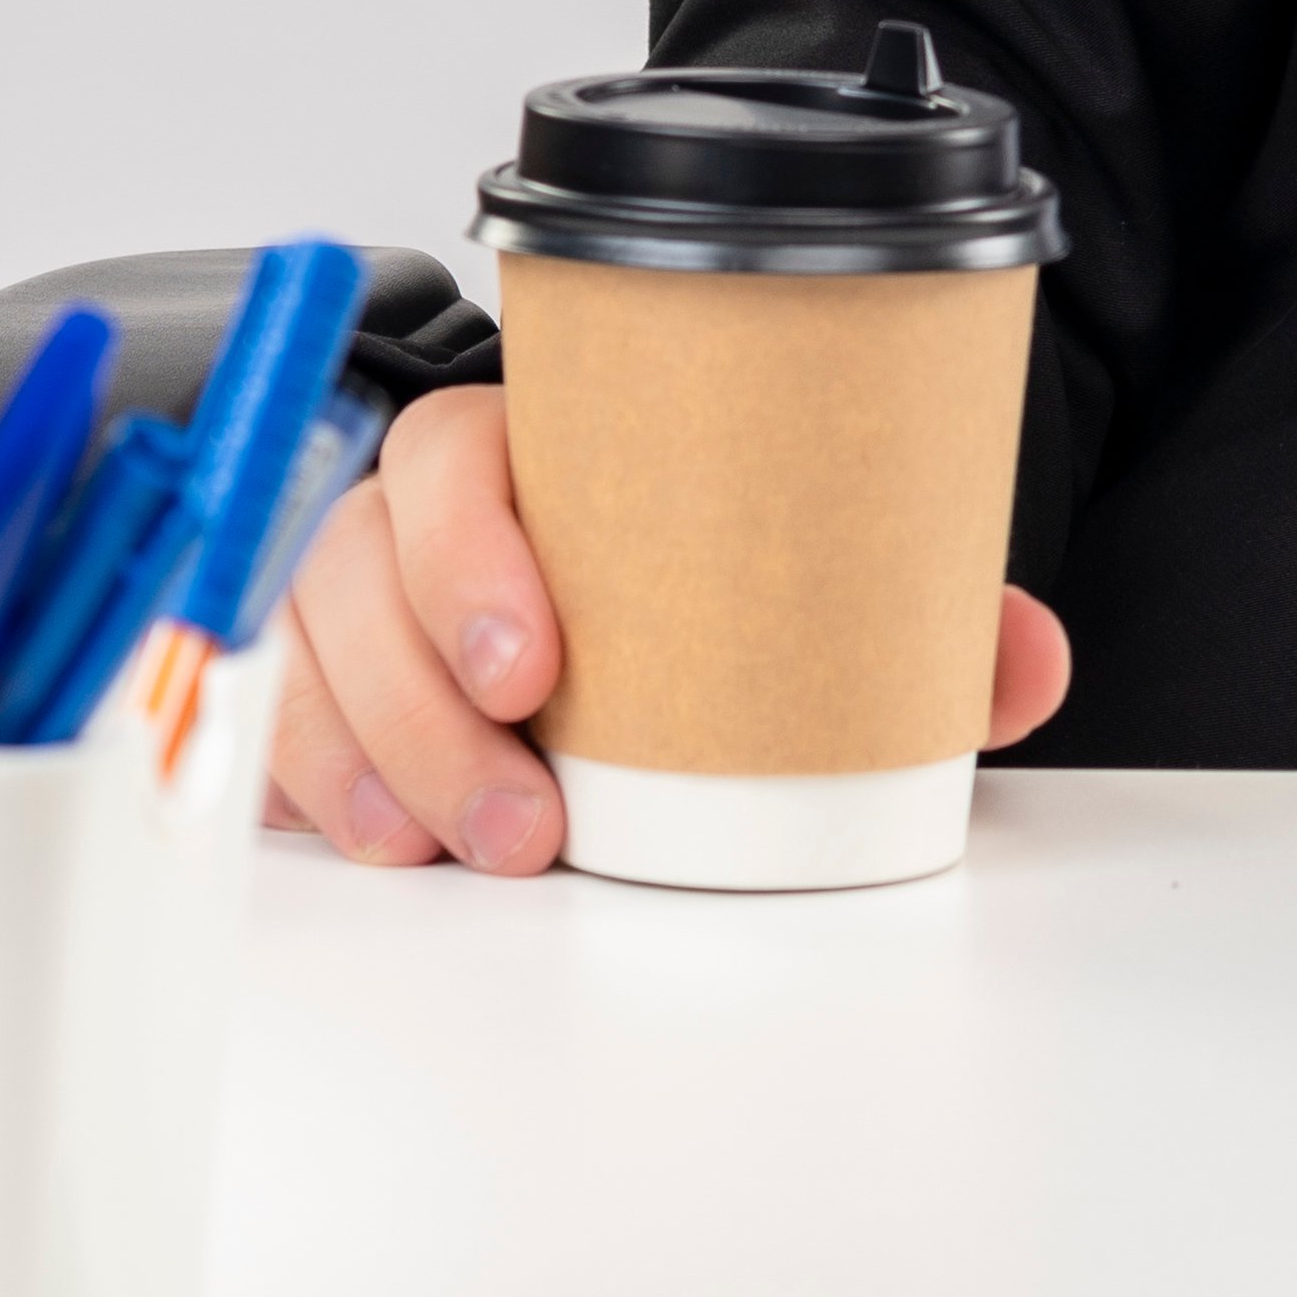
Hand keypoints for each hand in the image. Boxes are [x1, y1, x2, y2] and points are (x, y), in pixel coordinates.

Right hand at [260, 383, 1076, 869]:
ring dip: (373, 765)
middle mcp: (416, 510)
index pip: (450, 456)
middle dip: (426, 708)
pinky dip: (313, 789)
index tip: (536, 665)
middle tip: (524, 818)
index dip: (470, 553)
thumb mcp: (799, 575)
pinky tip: (382, 846)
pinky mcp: (318, 686)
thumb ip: (909, 615)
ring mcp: (351, 598)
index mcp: (530, 445)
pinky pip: (273, 725)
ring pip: (306, 657)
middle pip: (360, 571)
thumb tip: (1024, 666)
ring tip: (458, 851)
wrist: (651, 582)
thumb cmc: (700, 566)